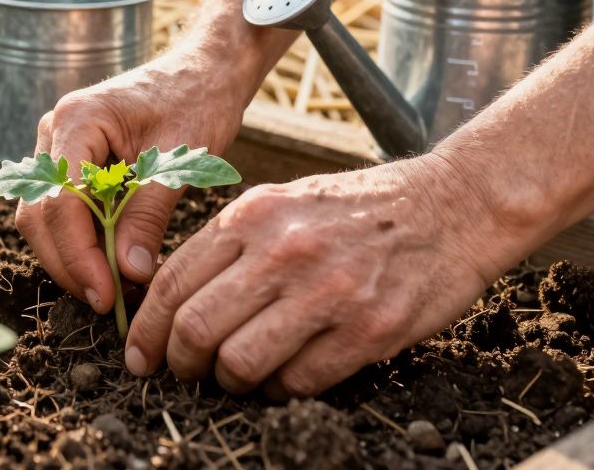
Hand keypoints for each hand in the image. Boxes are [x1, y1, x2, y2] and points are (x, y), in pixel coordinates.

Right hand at [17, 42, 254, 311]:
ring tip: (111, 287)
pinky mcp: (70, 161)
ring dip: (70, 256)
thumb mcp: (179, 161)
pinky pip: (60, 209)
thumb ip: (149, 215)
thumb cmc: (198, 100)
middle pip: (39, 214)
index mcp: (78, 120)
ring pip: (42, 216)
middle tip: (107, 302)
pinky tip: (110, 263)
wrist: (205, 70)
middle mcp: (55, 131)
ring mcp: (57, 146)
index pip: (59, 201)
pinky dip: (79, 240)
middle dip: (68, 263)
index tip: (107, 294)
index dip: (78, 255)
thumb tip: (128, 273)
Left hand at [123, 153, 523, 396]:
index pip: (171, 283)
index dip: (146, 330)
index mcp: (252, 215)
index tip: (139, 355)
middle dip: (179, 364)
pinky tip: (287, 378)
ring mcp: (326, 292)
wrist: (453, 204)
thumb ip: (231, 243)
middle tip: (185, 374)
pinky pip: (298, 382)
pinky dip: (281, 390)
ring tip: (238, 378)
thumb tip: (174, 298)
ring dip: (230, 382)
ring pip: (239, 363)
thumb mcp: (284, 203)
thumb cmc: (360, 208)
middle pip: (195, 328)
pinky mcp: (368, 330)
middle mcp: (282, 251)